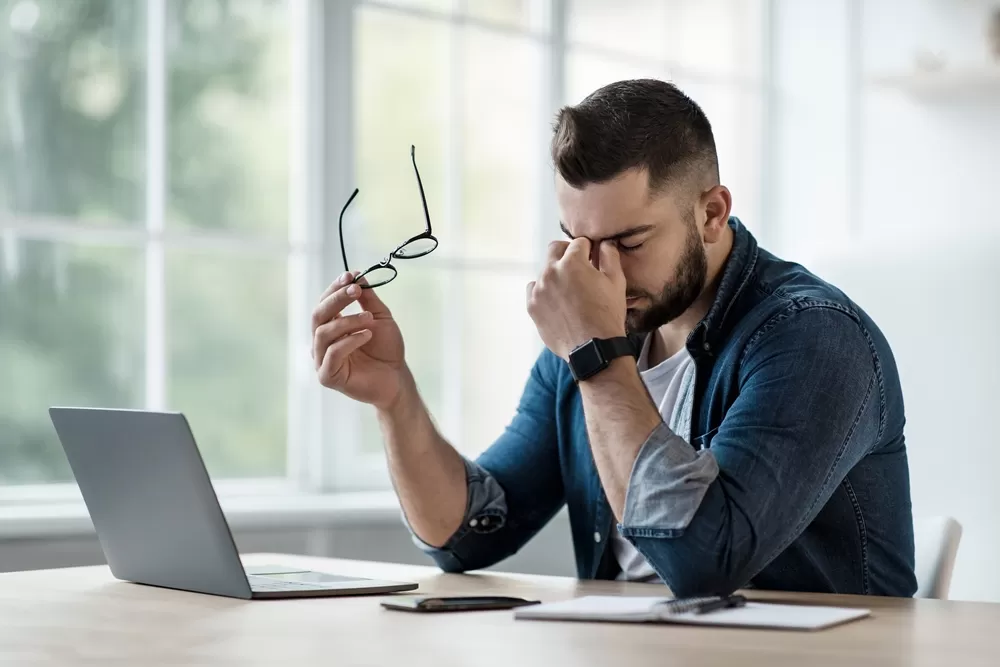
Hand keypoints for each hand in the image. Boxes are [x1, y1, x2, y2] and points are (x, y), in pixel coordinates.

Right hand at [312, 272, 406, 409]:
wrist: (397, 377)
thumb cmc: (386, 349)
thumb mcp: (379, 317)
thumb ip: (367, 299)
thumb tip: (357, 277)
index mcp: (331, 326)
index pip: (324, 302)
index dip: (335, 288)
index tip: (351, 276)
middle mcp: (322, 341)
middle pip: (318, 315)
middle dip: (337, 299)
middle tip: (355, 291)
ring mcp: (322, 359)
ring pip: (324, 333)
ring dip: (347, 321)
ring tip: (369, 319)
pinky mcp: (327, 376)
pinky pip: (332, 353)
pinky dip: (350, 341)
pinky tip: (367, 335)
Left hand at [526, 238, 626, 359]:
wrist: (594, 348)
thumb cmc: (607, 315)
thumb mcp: (616, 282)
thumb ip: (610, 256)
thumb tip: (605, 243)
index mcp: (572, 262)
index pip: (579, 243)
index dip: (589, 249)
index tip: (592, 258)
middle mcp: (551, 272)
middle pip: (555, 249)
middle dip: (568, 253)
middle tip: (579, 268)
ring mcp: (539, 289)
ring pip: (545, 270)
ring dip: (556, 274)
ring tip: (570, 290)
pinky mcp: (532, 306)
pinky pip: (534, 289)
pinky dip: (544, 291)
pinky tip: (557, 301)